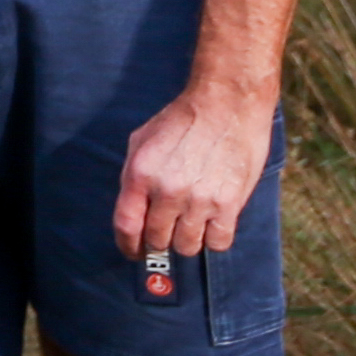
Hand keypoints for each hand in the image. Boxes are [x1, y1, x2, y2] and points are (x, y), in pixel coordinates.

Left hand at [112, 84, 271, 261]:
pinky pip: (218, 243)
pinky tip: (213, 225)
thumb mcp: (142, 139)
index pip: (126, 225)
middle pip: (157, 239)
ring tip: (191, 225)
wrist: (227, 103)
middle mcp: (167, 190)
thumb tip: (132, 210)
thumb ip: (133, 176)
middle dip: (159, 240)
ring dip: (186, 240)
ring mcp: (199, 199)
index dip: (128, 245)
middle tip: (167, 232)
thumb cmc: (183, 119)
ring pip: (187, 246)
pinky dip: (214, 239)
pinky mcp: (229, 203)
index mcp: (141, 173)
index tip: (133, 252)